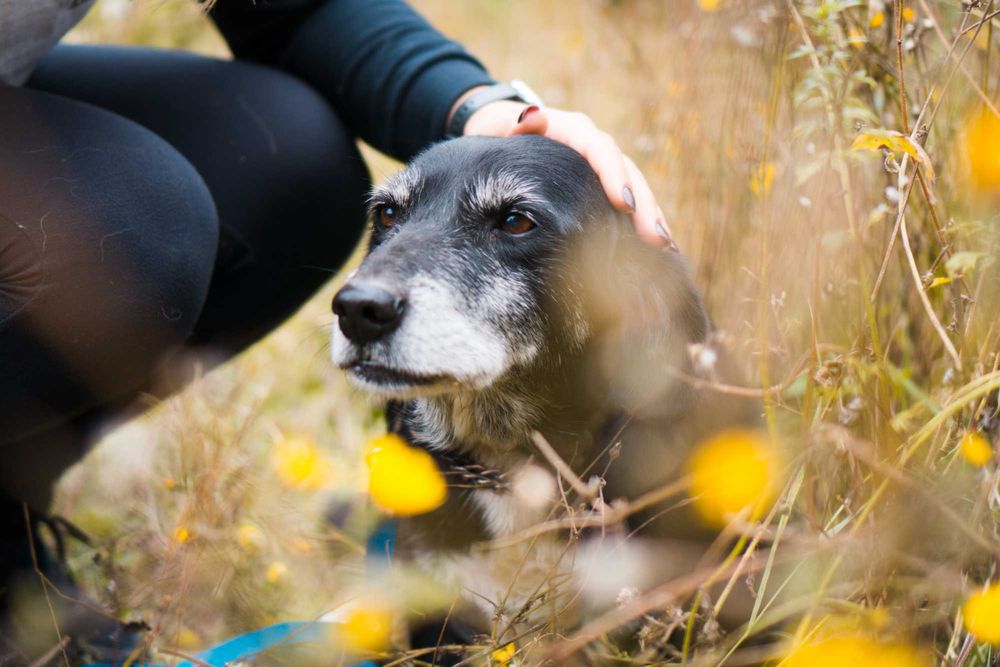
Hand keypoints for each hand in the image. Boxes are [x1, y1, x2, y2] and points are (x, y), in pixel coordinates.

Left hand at [459, 97, 676, 249]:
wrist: (504, 130)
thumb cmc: (502, 133)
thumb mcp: (503, 125)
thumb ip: (517, 123)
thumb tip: (532, 117)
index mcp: (573, 129)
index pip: (600, 149)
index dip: (614, 175)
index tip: (624, 204)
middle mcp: (595, 144)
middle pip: (627, 172)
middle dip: (644, 206)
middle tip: (656, 238)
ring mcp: (603, 165)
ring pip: (636, 188)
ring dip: (652, 217)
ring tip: (666, 248)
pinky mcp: (605, 183)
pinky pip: (630, 202)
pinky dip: (643, 222)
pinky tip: (659, 250)